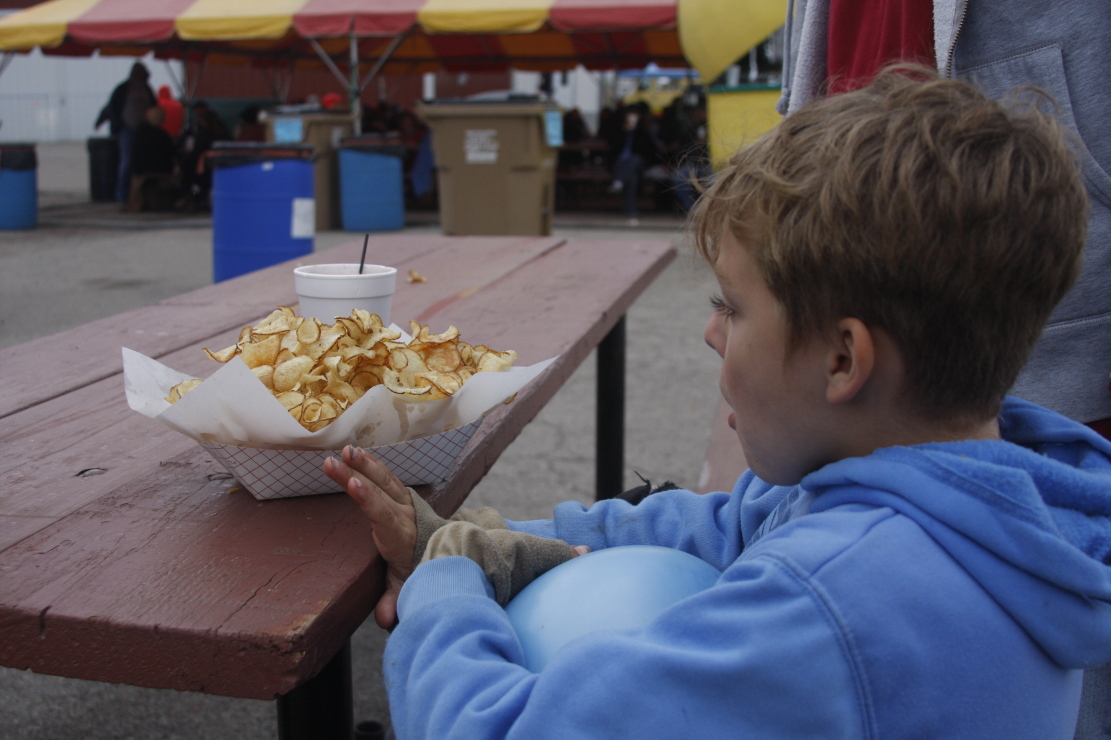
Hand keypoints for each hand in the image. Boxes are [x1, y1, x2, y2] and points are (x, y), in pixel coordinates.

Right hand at [323, 446, 414, 628]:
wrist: (445, 549)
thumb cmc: (417, 570)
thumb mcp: (406, 588)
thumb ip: (395, 601)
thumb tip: (386, 620)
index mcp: (402, 536)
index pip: (384, 515)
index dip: (369, 500)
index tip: (353, 485)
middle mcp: (404, 515)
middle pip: (378, 492)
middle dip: (355, 476)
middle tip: (332, 462)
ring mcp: (404, 503)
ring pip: (383, 479)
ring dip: (363, 463)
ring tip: (344, 450)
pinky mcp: (401, 496)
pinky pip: (385, 477)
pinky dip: (370, 464)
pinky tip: (354, 452)